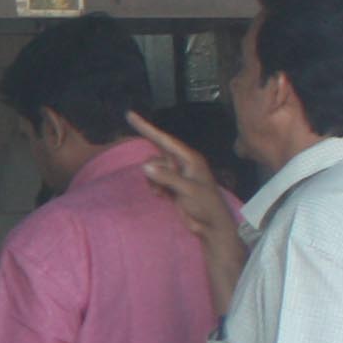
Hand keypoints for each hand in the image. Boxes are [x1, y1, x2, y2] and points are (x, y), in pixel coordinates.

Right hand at [130, 111, 237, 242]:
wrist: (212, 226)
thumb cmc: (206, 205)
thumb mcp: (187, 190)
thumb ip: (166, 177)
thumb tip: (145, 166)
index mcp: (190, 158)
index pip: (165, 139)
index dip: (147, 127)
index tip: (130, 116)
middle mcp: (183, 163)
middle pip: (158, 156)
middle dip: (154, 170)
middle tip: (161, 188)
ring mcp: (177, 174)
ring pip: (154, 168)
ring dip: (153, 180)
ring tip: (161, 194)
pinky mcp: (173, 185)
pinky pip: (156, 179)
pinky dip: (154, 186)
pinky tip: (160, 196)